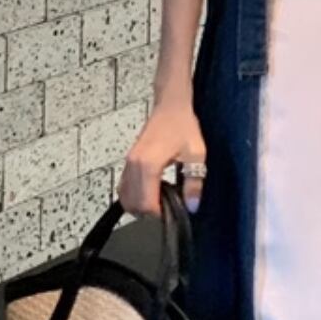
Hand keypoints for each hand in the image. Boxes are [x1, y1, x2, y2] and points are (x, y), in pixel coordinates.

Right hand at [118, 102, 207, 217]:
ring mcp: (128, 163)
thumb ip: (194, 182)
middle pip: (131, 203)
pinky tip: (152, 192)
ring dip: (139, 205)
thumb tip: (192, 206)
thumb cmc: (183, 126)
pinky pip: (124, 186)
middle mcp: (133, 166)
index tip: (173, 212)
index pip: (145, 203)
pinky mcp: (128, 161)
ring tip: (161, 202)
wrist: (170, 105)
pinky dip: (134, 195)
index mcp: (148, 166)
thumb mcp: (196, 154)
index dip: (159, 214)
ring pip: (124, 196)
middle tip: (168, 208)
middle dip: (148, 212)